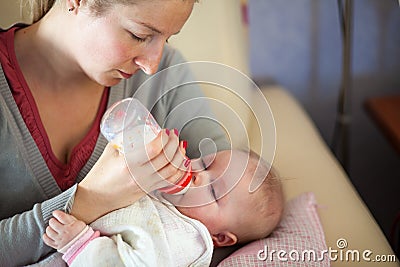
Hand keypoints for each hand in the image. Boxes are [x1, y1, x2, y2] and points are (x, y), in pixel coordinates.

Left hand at [43, 210, 86, 250]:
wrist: (84, 245)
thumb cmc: (81, 233)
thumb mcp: (79, 223)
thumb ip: (70, 218)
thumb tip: (61, 214)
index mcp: (71, 225)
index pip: (60, 216)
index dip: (56, 213)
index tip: (55, 213)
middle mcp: (64, 232)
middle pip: (53, 223)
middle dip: (52, 220)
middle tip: (54, 220)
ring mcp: (60, 239)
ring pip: (49, 231)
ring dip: (49, 228)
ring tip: (52, 227)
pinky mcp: (57, 245)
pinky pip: (47, 241)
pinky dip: (46, 236)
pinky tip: (48, 234)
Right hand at [71, 129, 189, 222]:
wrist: (94, 200)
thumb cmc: (99, 177)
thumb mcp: (109, 153)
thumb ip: (123, 140)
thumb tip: (136, 130)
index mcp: (129, 164)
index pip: (154, 149)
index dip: (164, 138)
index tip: (165, 131)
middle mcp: (140, 176)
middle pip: (166, 158)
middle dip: (174, 143)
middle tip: (173, 135)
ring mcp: (146, 185)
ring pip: (171, 171)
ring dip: (179, 156)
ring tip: (179, 146)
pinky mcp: (148, 191)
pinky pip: (169, 182)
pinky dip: (179, 171)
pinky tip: (181, 163)